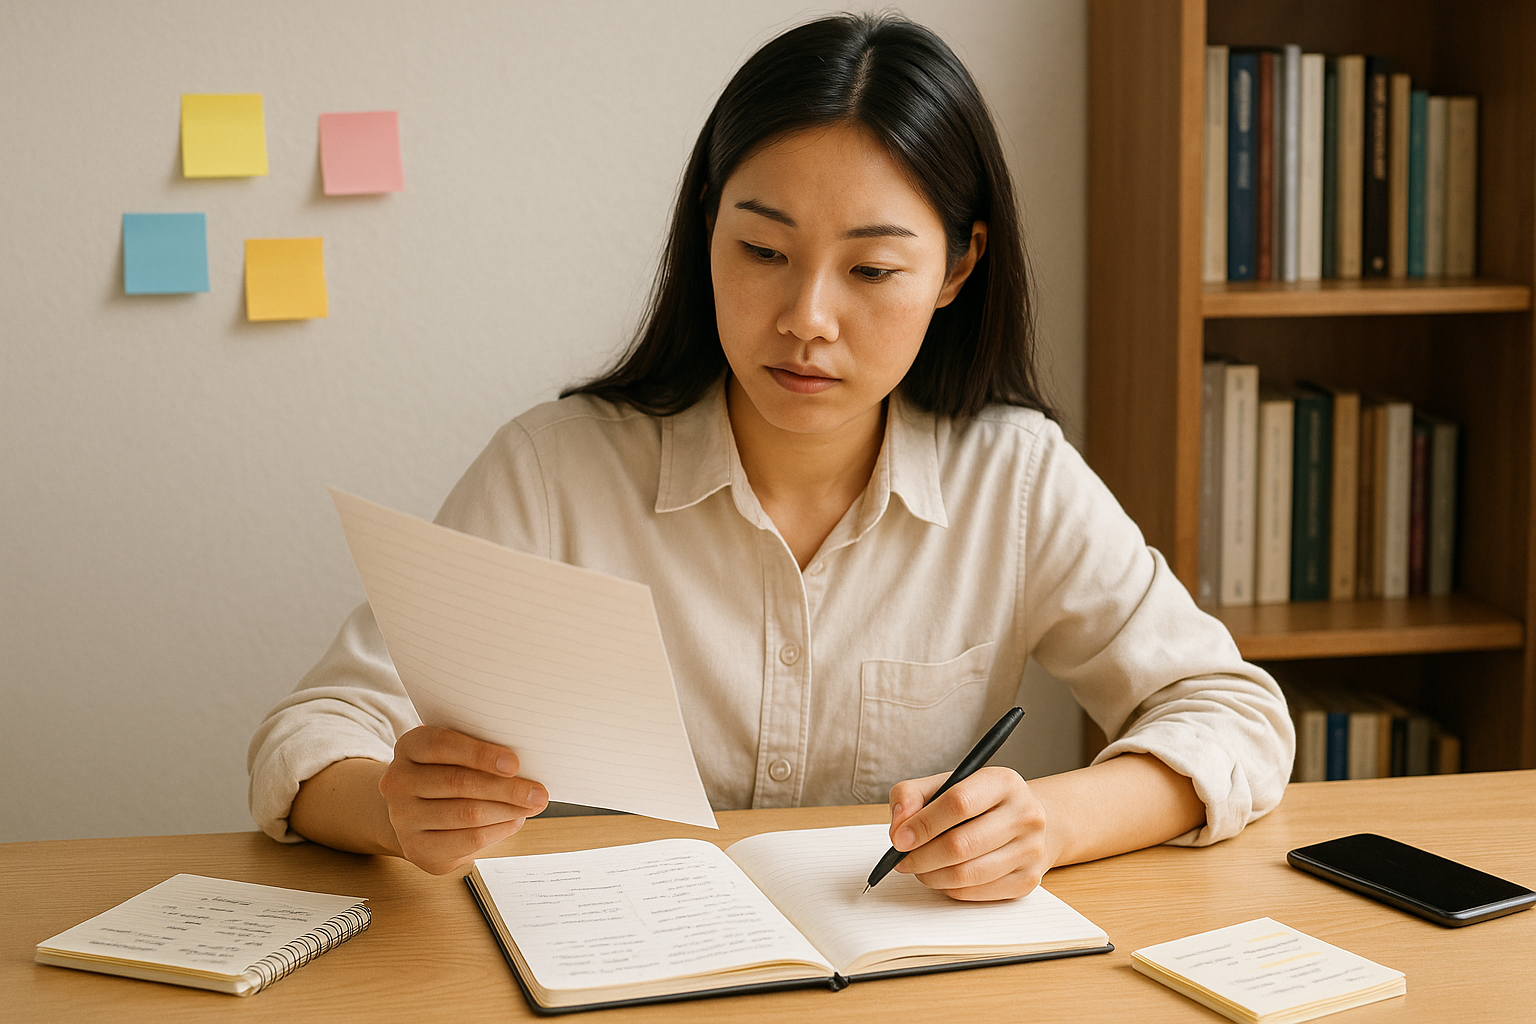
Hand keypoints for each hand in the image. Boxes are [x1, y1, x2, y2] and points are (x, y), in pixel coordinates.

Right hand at [377, 725, 547, 873]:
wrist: (414, 811)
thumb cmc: (447, 771)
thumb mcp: (454, 752)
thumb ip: (479, 748)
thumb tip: (529, 760)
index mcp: (409, 747)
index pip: (442, 745)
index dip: (480, 754)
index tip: (514, 763)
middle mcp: (398, 781)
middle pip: (459, 783)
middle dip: (506, 788)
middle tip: (539, 792)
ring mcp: (403, 817)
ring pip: (466, 814)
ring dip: (508, 810)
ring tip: (533, 805)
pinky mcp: (417, 848)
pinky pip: (467, 840)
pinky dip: (498, 830)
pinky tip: (515, 820)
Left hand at [886, 766, 1055, 900]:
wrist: (1024, 820)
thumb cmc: (978, 802)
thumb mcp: (945, 784)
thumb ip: (912, 796)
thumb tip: (899, 828)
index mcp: (1003, 782)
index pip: (959, 803)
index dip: (923, 824)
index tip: (899, 838)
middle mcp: (1025, 814)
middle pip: (962, 844)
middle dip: (921, 857)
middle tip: (901, 860)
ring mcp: (1031, 850)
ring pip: (967, 874)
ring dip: (931, 876)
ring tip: (918, 868)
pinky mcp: (1027, 880)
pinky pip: (976, 893)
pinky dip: (949, 888)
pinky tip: (940, 876)